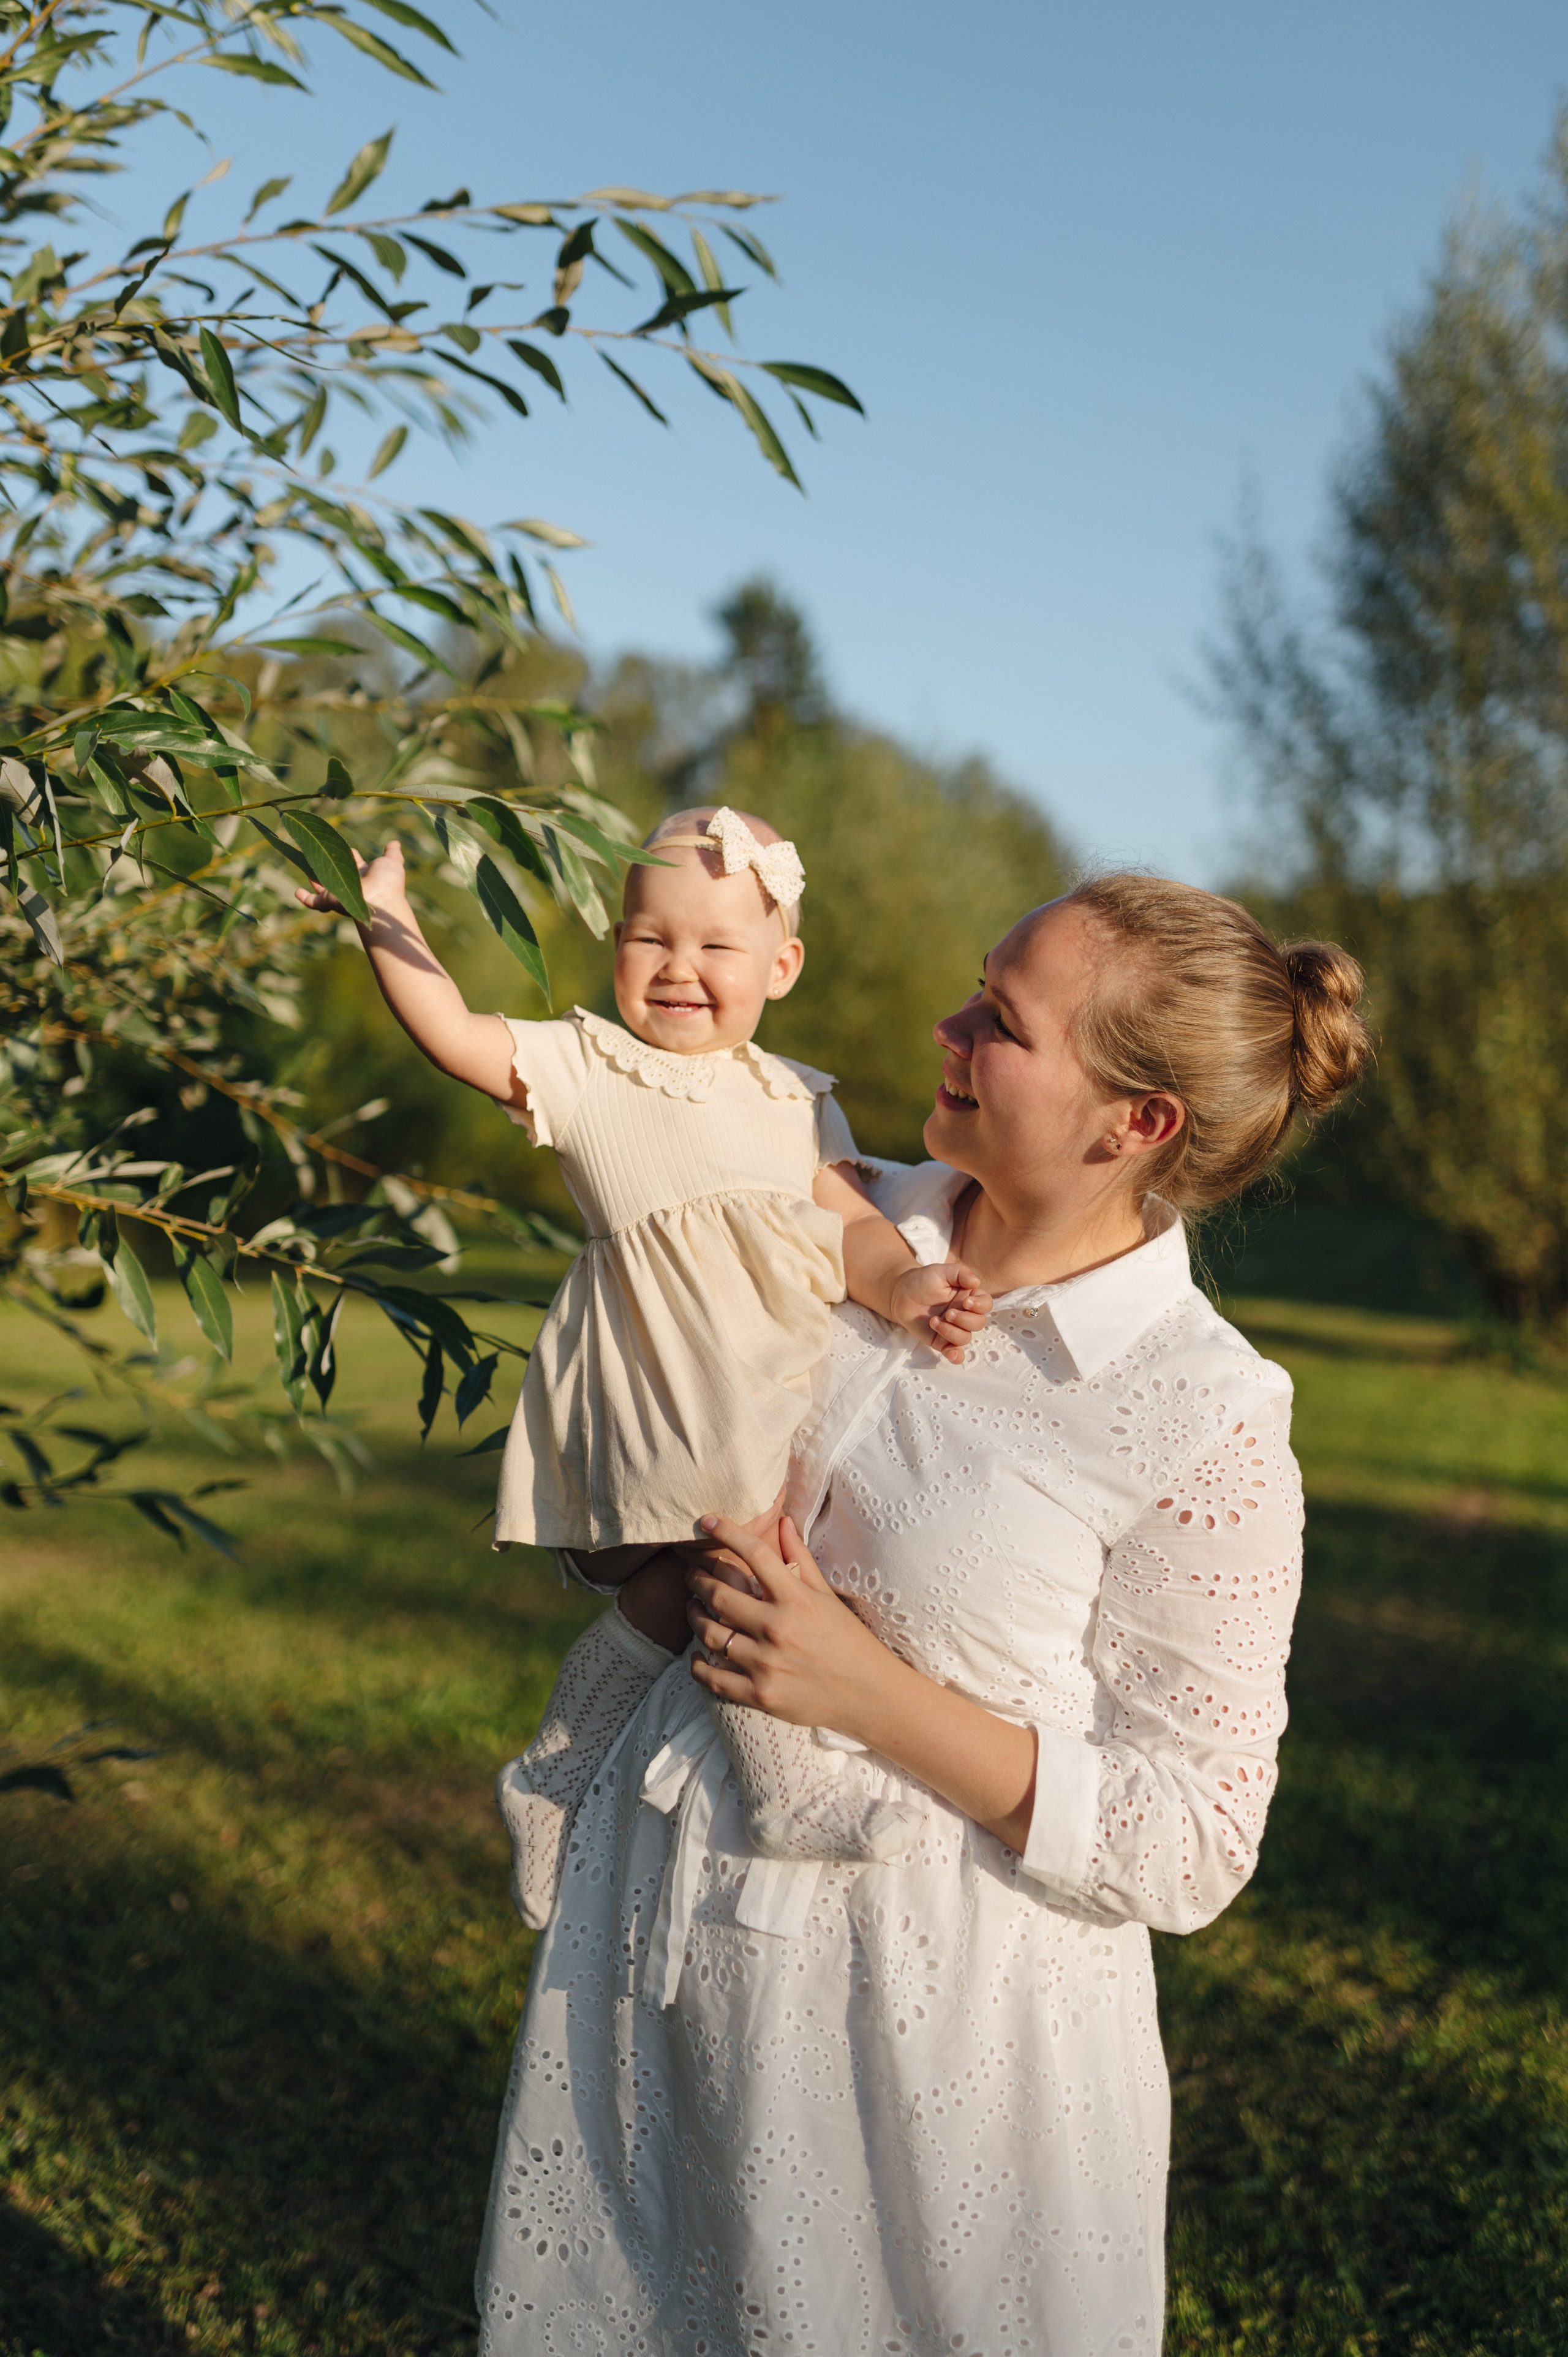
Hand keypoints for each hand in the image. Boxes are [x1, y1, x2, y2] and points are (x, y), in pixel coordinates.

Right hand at [294, 837, 411, 924]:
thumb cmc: (387, 882)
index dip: (352, 855)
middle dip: (331, 867)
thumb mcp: (392, 862)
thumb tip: (394, 843)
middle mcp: (351, 884)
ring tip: (306, 870)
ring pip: (323, 887)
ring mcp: (339, 893)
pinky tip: (296, 892)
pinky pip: (314, 902)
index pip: (355, 864)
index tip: (348, 848)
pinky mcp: (329, 900)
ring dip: (314, 880)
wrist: (379, 899)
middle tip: (320, 855)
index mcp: (365, 875)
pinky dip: (304, 898)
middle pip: (337, 875)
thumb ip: (392, 853)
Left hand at [686, 1513, 908, 1738]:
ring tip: (693, 1609)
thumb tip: (783, 1521)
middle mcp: (778, 1629)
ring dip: (694, 1617)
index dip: (726, 1531)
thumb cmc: (849, 1640)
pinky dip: (698, 1665)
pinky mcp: (760, 1695)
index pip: (754, 1554)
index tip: (706, 1521)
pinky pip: (713, 1677)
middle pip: (719, 1595)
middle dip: (698, 1579)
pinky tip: (698, 1654)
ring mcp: (767, 1664)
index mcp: (796, 1600)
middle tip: (692, 1575)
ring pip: (710, 1634)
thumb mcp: (827, 1596)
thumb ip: (800, 1559)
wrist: (868, 1694)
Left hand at [887, 1259, 992, 1362]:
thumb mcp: (941, 1271)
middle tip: (948, 1313)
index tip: (966, 1302)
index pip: (986, 1304)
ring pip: (965, 1338)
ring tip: (933, 1321)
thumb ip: (960, 1273)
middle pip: (979, 1323)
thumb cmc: (923, 1280)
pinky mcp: (941, 1341)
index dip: (980, 1306)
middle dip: (964, 1320)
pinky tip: (952, 1354)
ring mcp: (954, 1329)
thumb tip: (976, 1281)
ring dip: (951, 1332)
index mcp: (969, 1297)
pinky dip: (956, 1356)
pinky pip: (955, 1353)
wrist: (901, 1294)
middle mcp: (965, 1314)